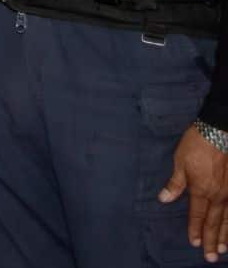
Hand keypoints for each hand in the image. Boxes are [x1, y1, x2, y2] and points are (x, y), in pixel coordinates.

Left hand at [160, 124, 227, 260]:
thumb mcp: (179, 162)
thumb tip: (164, 199)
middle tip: (210, 257)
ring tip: (223, 250)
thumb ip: (174, 184)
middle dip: (211, 241)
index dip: (194, 230)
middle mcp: (219, 195)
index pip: (197, 215)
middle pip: (214, 223)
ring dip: (225, 236)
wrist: (219, 132)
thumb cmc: (196, 145)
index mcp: (201, 190)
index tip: (193, 243)